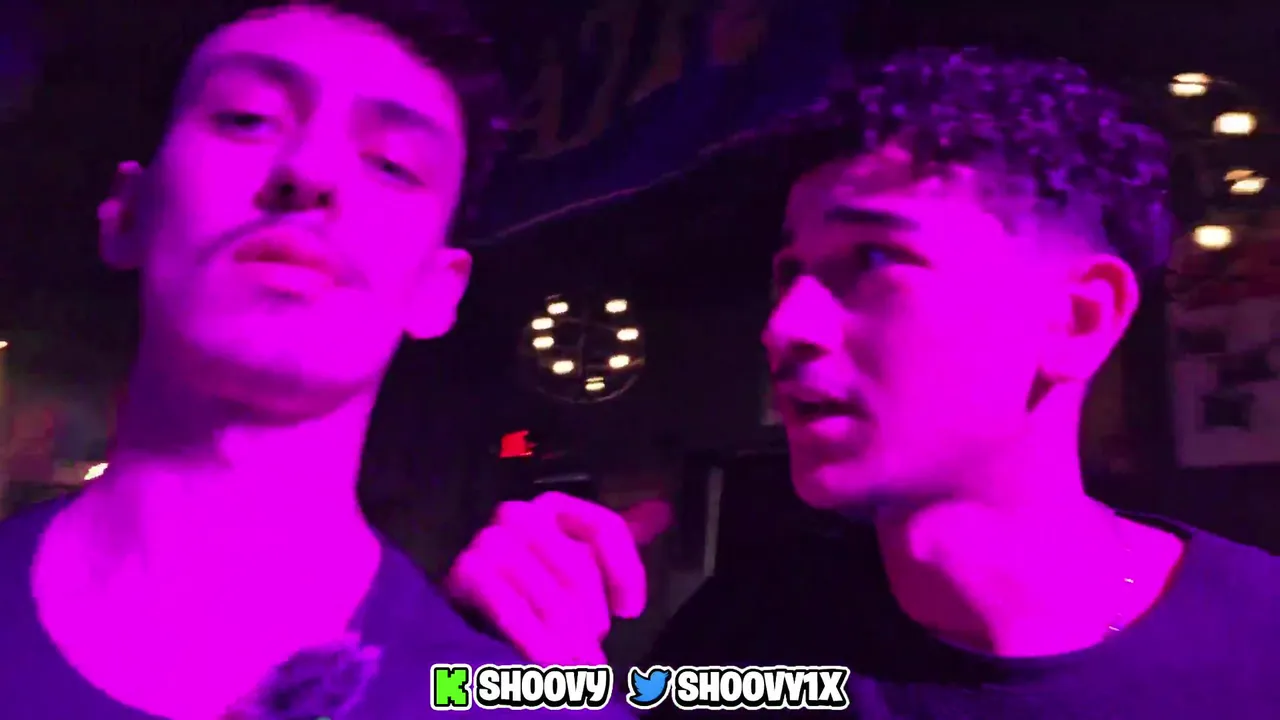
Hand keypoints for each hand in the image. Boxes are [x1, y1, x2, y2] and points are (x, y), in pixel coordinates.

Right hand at [445, 492, 671, 664]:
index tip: (632, 611)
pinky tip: (552, 666)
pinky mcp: (466, 572)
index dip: (626, 571)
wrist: (460, 615)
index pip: (604, 527)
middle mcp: (519, 514)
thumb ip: (612, 544)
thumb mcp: (570, 563)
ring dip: (568, 641)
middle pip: (578, 567)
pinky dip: (536, 642)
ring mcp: (491, 540)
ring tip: (577, 670)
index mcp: (550, 507)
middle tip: (593, 653)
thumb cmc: (525, 590)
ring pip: (552, 596)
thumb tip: (663, 512)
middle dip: (591, 618)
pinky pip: (515, 611)